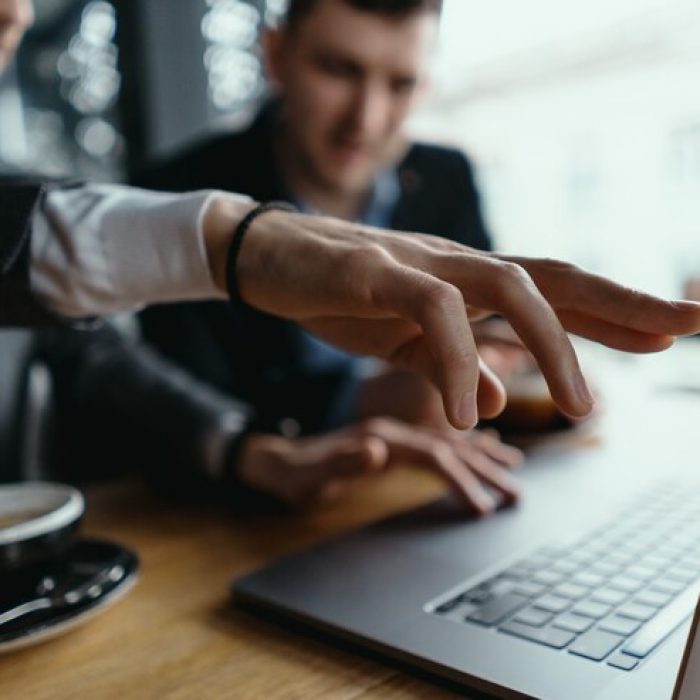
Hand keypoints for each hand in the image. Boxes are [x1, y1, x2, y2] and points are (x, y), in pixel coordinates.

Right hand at [204, 198, 699, 430]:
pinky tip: (467, 414)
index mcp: (465, 283)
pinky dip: (456, 362)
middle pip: (555, 275)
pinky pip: (431, 312)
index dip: (615, 310)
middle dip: (624, 303)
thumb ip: (451, 368)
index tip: (672, 332)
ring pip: (508, 286)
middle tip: (687, 329)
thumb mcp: (403, 344)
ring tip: (579, 412)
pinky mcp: (376, 271)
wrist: (269, 257)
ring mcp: (420, 263)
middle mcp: (456, 265)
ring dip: (552, 347)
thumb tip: (499, 399)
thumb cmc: (339, 295)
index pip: (555, 290)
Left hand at [236, 418, 522, 515]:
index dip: (460, 478)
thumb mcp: (310, 475)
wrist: (277, 460)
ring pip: (449, 441)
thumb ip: (342, 461)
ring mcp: (396, 434)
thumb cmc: (294, 474)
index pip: (432, 454)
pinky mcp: (395, 441)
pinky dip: (464, 445)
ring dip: (481, 455)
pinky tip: (483, 447)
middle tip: (516, 492)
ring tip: (514, 467)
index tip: (483, 506)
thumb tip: (378, 449)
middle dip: (484, 468)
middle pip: (449, 445)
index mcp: (380, 436)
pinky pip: (438, 440)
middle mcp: (393, 431)